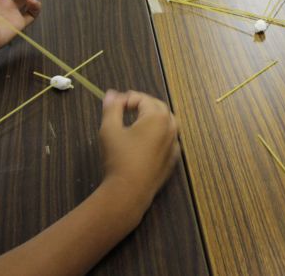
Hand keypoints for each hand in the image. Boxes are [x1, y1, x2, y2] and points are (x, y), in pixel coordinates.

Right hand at [99, 90, 179, 214]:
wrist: (129, 192)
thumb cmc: (118, 158)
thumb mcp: (109, 129)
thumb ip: (112, 108)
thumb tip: (111, 93)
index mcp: (158, 117)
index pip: (143, 98)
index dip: (127, 99)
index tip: (114, 105)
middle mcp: (171, 127)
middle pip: (158, 108)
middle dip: (142, 105)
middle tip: (124, 109)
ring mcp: (174, 144)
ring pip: (167, 123)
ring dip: (153, 118)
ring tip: (136, 122)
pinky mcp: (173, 159)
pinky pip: (169, 140)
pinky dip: (159, 135)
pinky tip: (147, 141)